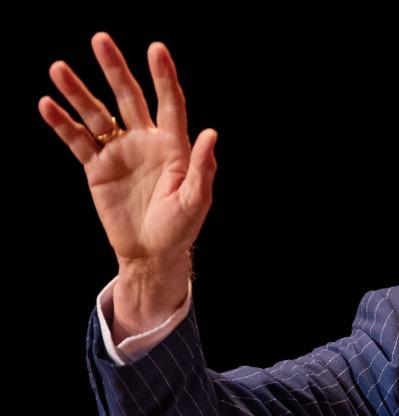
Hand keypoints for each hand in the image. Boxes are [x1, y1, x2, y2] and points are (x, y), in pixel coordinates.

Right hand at [38, 32, 216, 328]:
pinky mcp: (97, 168)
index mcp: (173, 147)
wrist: (151, 254)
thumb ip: (203, 168)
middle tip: (100, 39)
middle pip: (129, 98)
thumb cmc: (180, 229)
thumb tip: (211, 133)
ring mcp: (119, 153)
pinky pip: (77, 140)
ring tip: (58, 69)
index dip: (164, 76)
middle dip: (115, 69)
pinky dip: (62, 123)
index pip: (169, 104)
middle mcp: (145, 142)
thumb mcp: (196, 201)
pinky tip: (47, 104)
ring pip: (97, 114)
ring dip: (78, 92)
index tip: (156, 49)